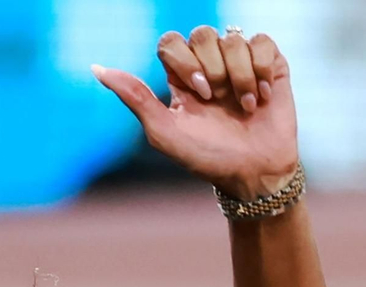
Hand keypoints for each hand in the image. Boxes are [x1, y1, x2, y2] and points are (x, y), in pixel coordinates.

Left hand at [93, 27, 298, 200]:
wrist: (253, 173)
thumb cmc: (206, 157)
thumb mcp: (164, 132)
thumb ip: (134, 97)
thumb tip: (96, 67)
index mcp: (180, 78)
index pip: (170, 42)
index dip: (184, 60)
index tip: (198, 92)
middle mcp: (208, 66)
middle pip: (202, 34)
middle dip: (212, 68)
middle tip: (218, 99)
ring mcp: (238, 63)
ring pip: (233, 38)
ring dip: (240, 76)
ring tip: (245, 106)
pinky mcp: (269, 64)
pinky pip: (262, 42)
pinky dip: (262, 69)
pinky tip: (262, 97)